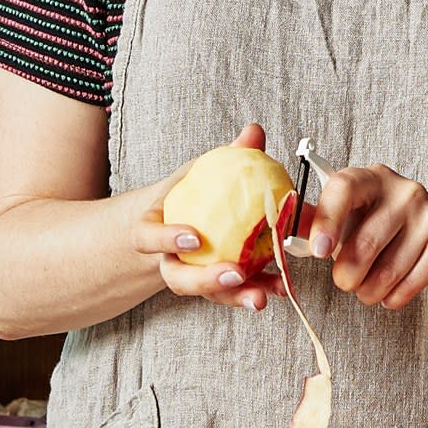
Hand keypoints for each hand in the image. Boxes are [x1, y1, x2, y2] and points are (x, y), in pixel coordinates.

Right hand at [131, 123, 284, 311]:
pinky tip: (280, 286)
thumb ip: (229, 155)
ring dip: (237, 296)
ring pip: (210, 295)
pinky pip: (236, 292)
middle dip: (207, 281)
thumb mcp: (205, 171)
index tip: (193, 238)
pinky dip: (259, 287)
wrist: (186, 219)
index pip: (147, 238)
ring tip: (263, 295)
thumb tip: (253, 131)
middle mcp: (170, 261)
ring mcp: (194, 278)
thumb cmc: (194, 193)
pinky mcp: (219, 287)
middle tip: (236, 274)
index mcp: (154, 231)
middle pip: (179, 280)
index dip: (165, 239)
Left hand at [308, 163, 427, 309]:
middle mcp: (404, 191)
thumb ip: (320, 222)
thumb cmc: (388, 228)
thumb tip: (286, 228)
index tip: (317, 252)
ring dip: (369, 292)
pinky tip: (392, 290)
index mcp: (372, 178)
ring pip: (386, 272)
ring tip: (368, 288)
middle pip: (364, 243)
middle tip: (344, 281)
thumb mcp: (355, 216)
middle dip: (346, 275)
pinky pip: (409, 286)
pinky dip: (393, 298)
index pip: (344, 188)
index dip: (326, 220)